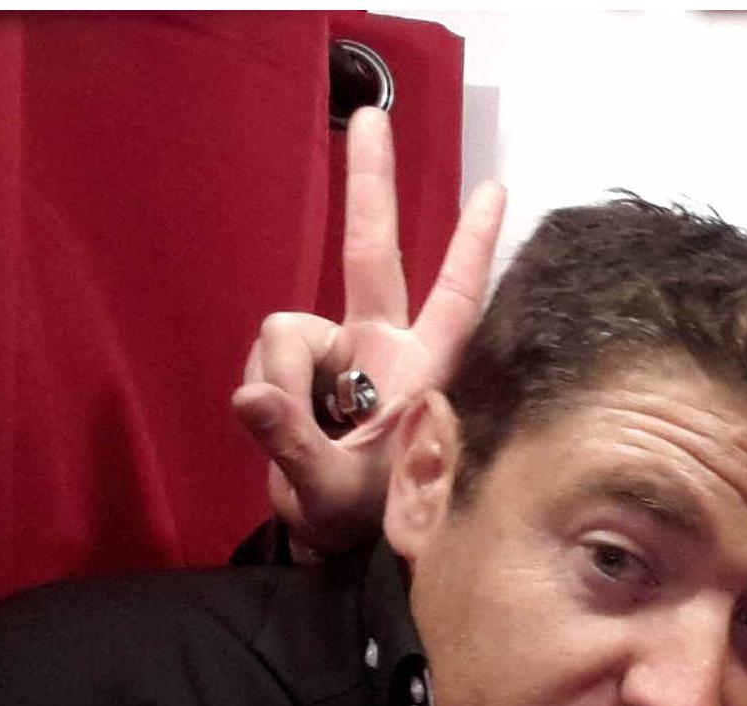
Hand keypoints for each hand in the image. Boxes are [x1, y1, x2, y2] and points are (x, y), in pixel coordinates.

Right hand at [233, 107, 506, 557]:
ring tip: (297, 444)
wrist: (329, 547)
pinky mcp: (297, 369)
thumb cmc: (354, 523)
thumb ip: (292, 442)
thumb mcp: (328, 489)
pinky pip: (267, 359)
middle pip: (370, 252)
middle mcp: (378, 349)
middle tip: (371, 117)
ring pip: (286, 332)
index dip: (472, 248)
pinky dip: (265, 395)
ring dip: (280, 385)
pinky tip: (276, 427)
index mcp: (416, 373)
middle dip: (370, 185)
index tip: (496, 191)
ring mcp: (336, 354)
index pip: (454, 301)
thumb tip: (250, 394)